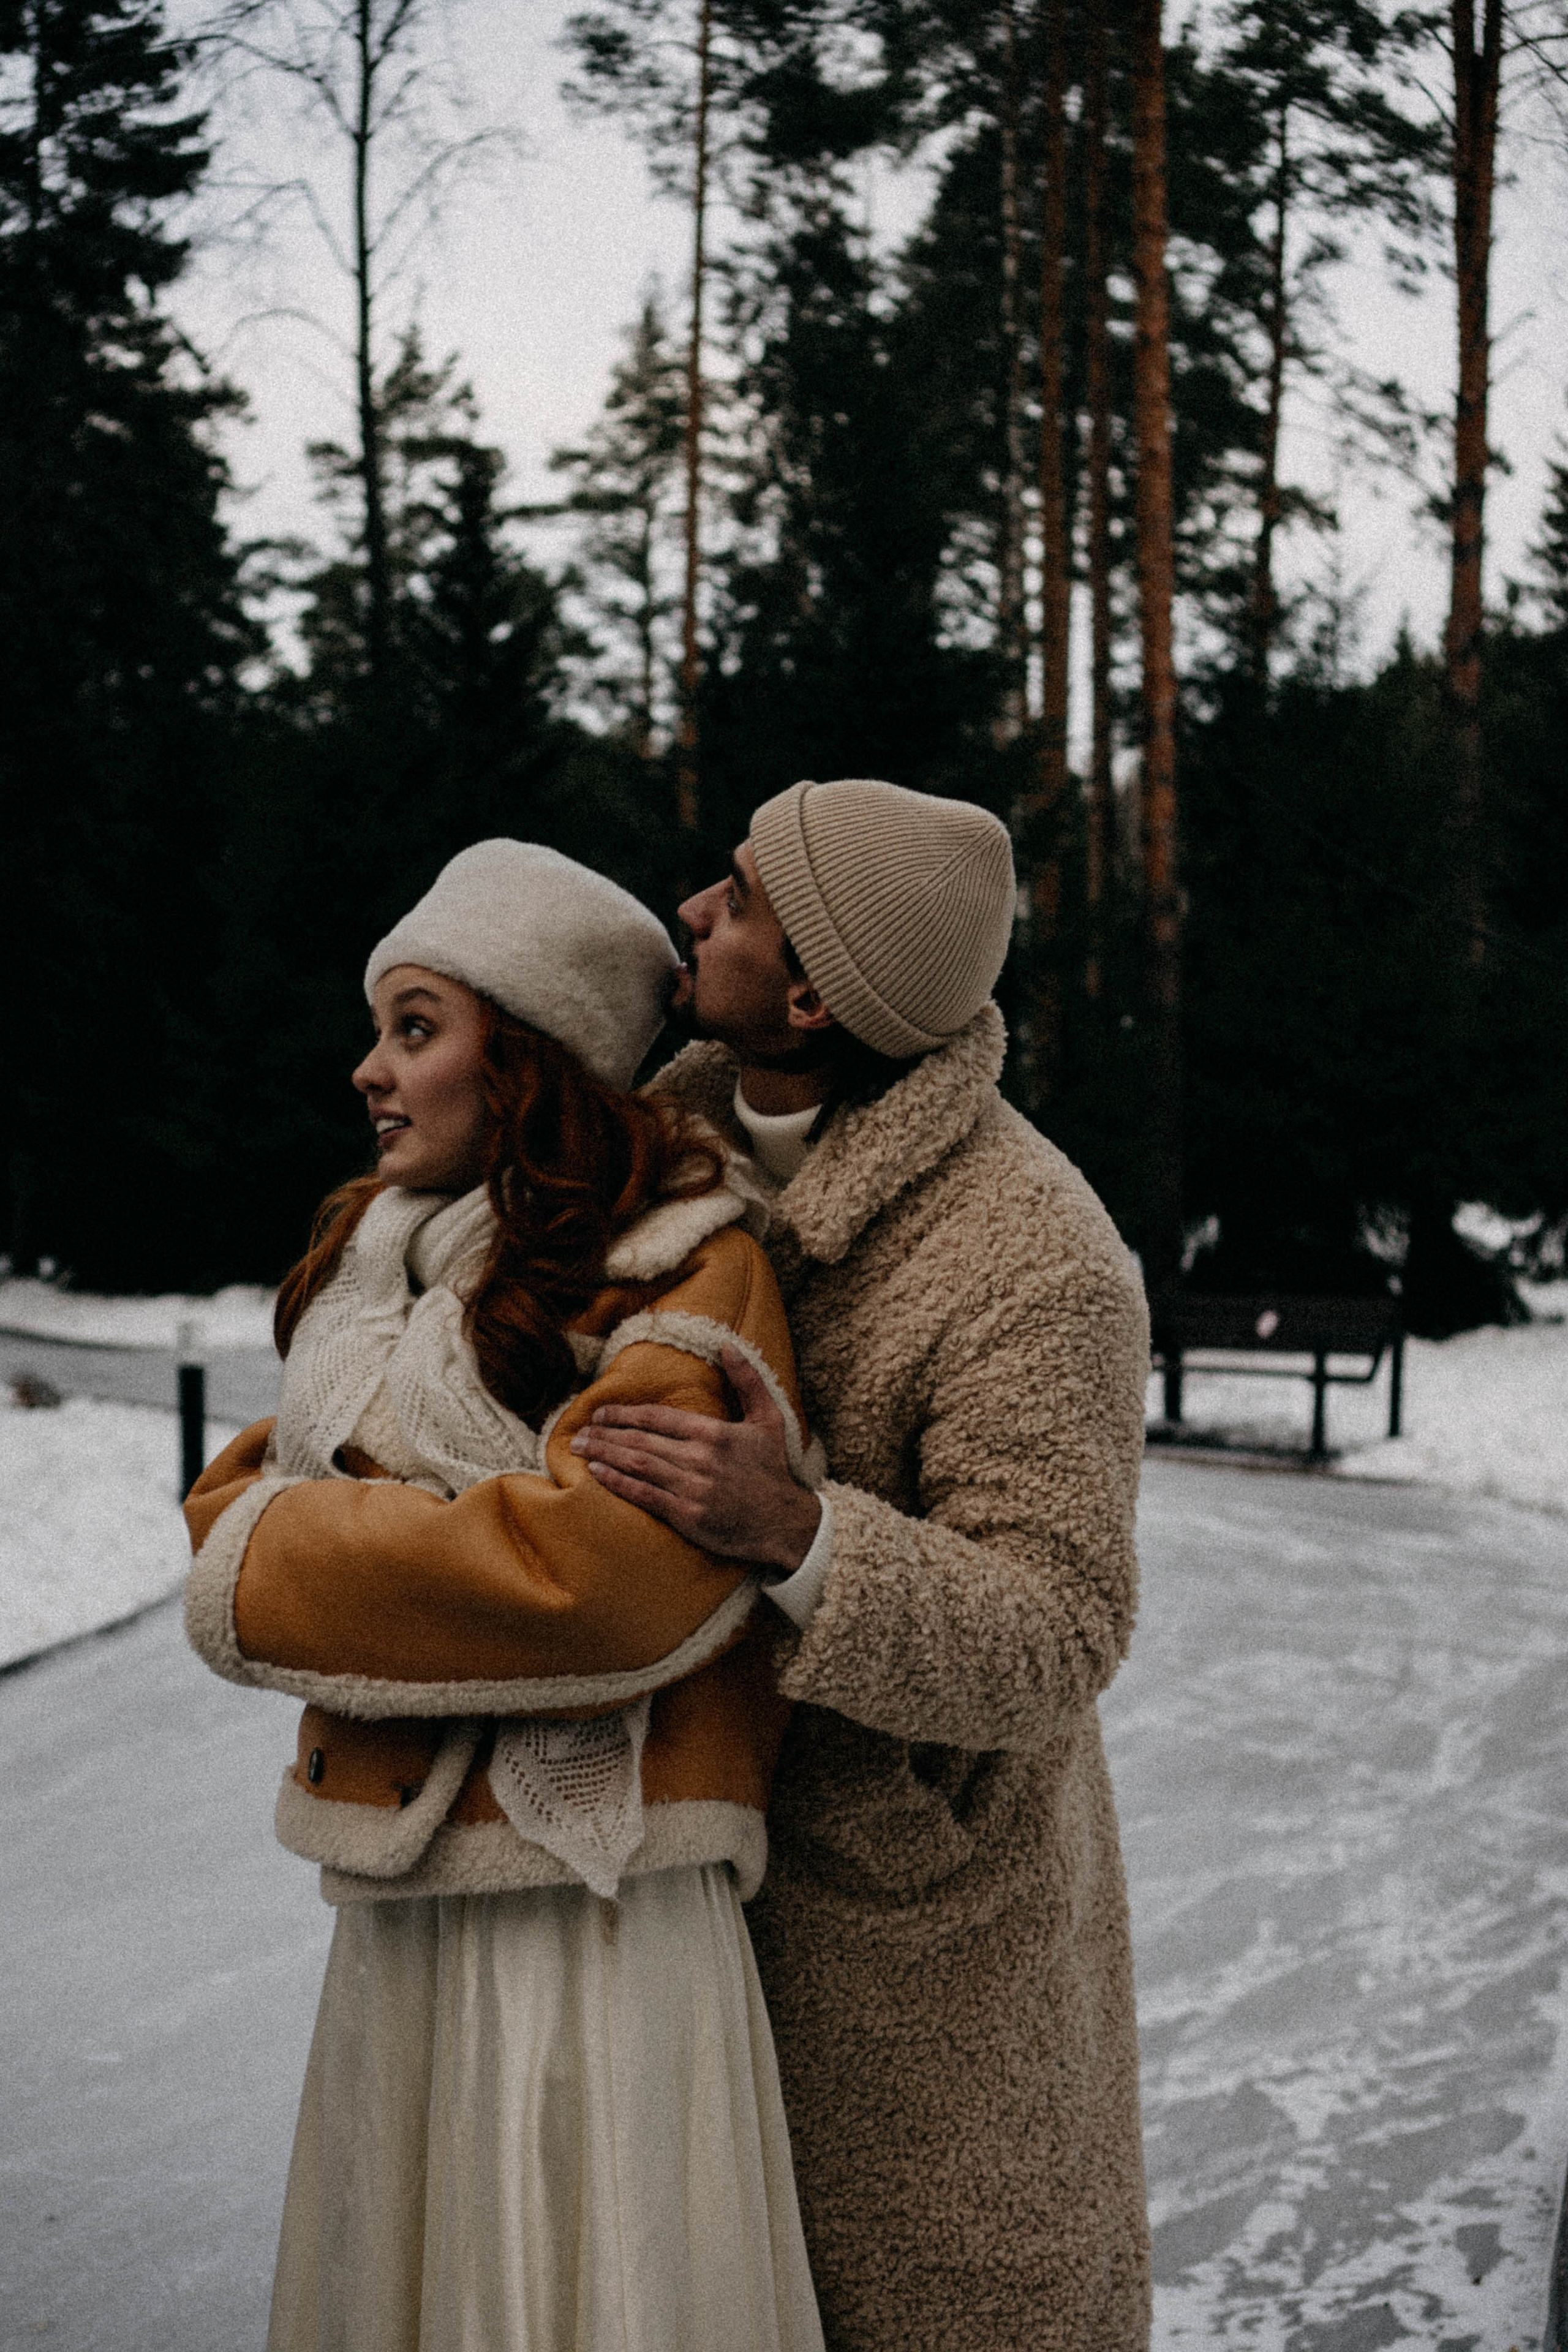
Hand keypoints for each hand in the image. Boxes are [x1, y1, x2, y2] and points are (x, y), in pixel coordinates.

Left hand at [568, 1346, 821, 1570]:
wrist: (786, 1523)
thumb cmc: (773, 1470)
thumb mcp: (769, 1419)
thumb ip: (747, 1381)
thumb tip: (727, 1345)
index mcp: (713, 1432)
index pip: (657, 1417)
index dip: (624, 1413)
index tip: (600, 1412)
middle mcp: (699, 1457)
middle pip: (640, 1440)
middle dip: (605, 1434)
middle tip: (579, 1431)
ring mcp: (692, 1487)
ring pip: (637, 1465)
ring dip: (604, 1454)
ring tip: (580, 1449)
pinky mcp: (687, 1515)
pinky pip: (644, 1495)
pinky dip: (617, 1482)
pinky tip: (597, 1474)